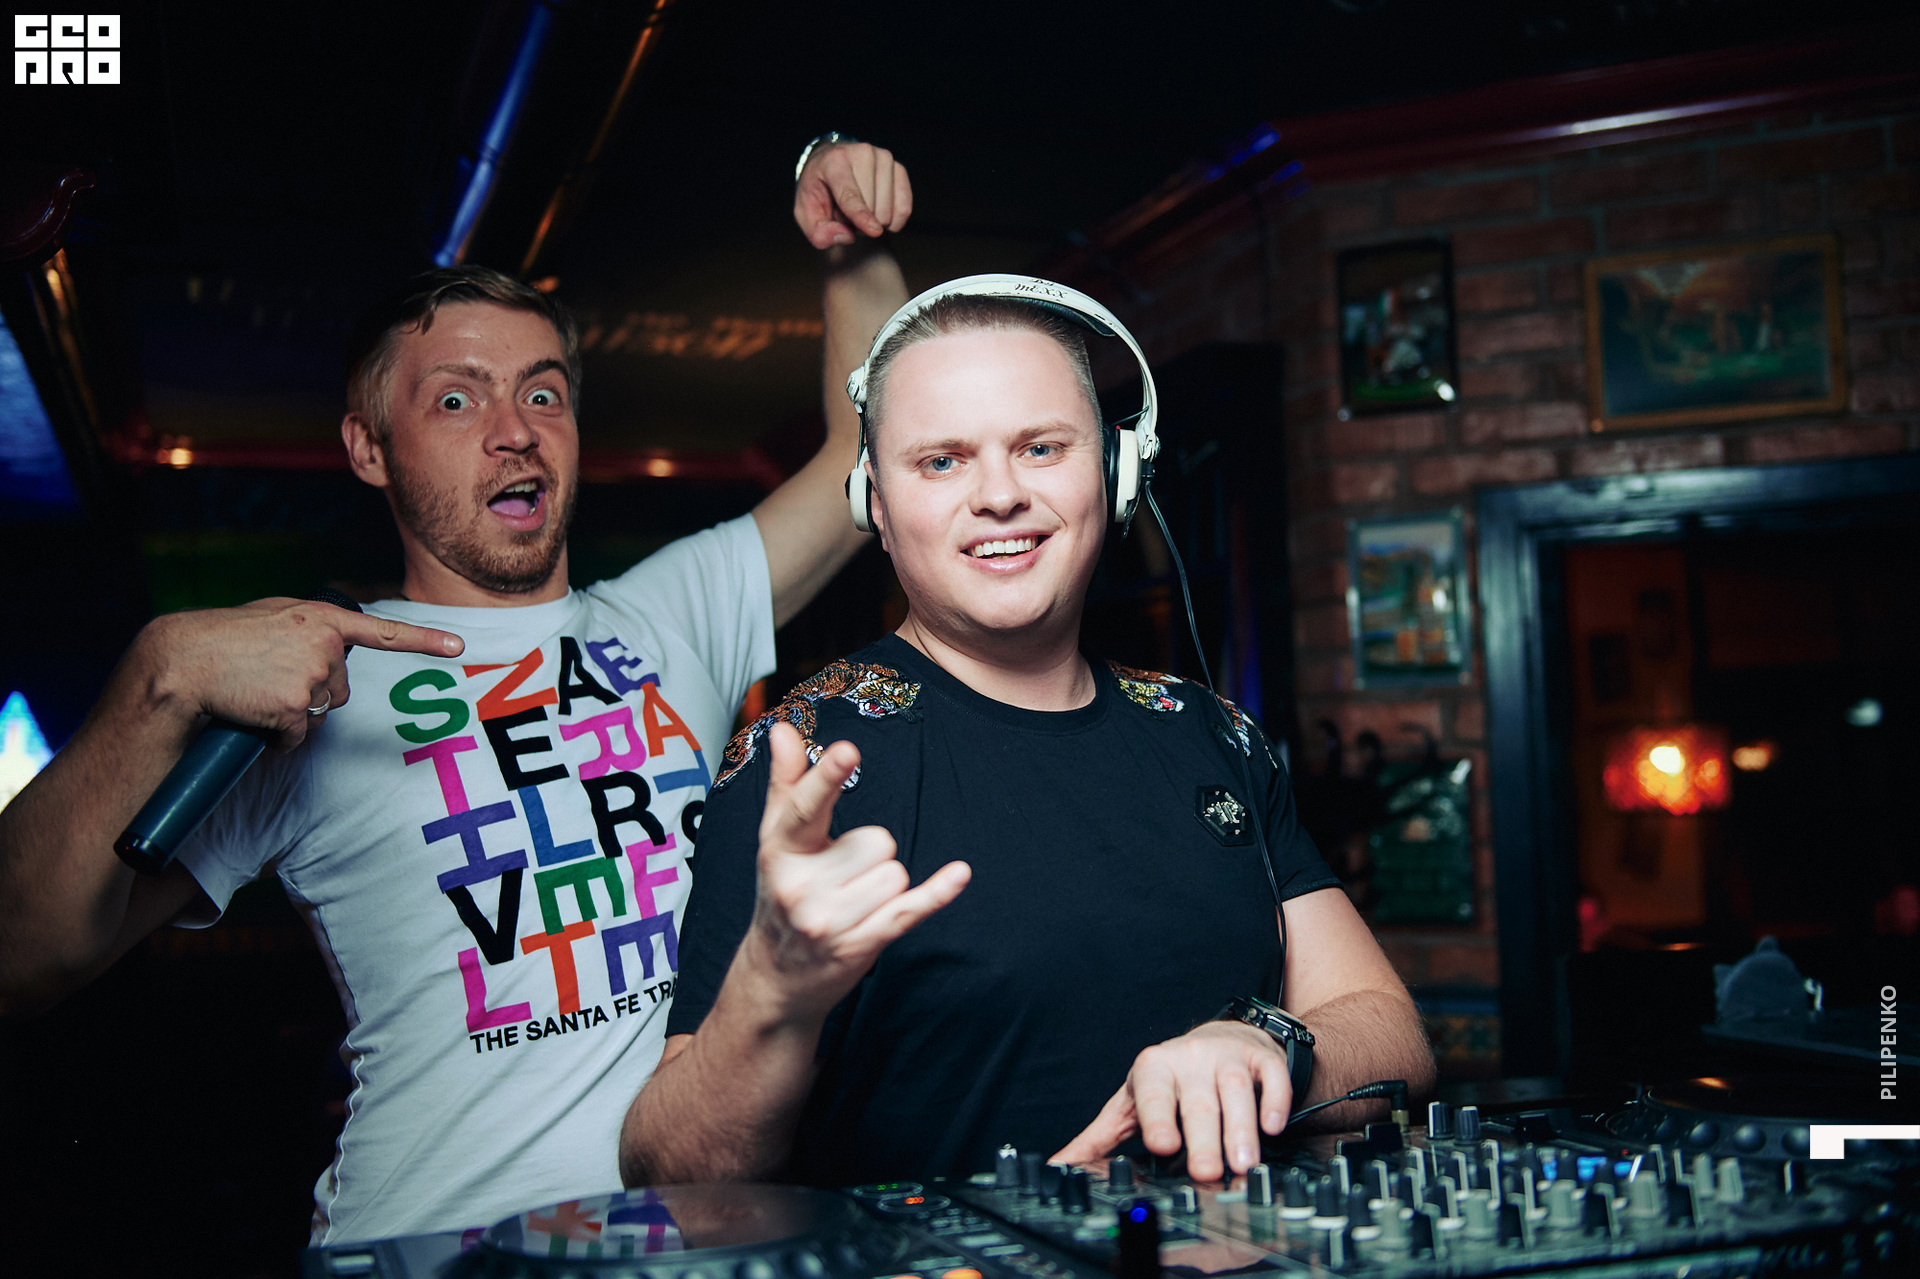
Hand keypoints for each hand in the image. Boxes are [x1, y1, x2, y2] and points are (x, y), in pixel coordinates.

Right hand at [140, 598, 463, 749]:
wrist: (180, 662)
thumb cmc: (220, 640)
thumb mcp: (271, 617)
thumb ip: (308, 627)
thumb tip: (332, 647)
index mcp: (321, 618)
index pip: (382, 632)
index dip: (423, 641)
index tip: (459, 646)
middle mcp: (325, 644)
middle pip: (339, 690)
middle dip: (309, 694)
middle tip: (266, 679)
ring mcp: (312, 675)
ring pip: (318, 715)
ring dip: (290, 714)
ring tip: (253, 692)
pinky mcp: (294, 707)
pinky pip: (296, 737)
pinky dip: (275, 736)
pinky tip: (249, 713)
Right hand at [745, 721, 967, 1019]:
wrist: (775, 977)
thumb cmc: (781, 893)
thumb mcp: (775, 839)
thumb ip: (787, 781)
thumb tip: (784, 729)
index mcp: (780, 850)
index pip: (806, 807)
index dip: (828, 777)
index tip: (847, 750)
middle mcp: (800, 886)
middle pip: (878, 840)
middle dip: (870, 855)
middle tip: (841, 875)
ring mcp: (829, 920)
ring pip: (896, 873)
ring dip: (885, 884)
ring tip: (852, 900)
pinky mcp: (860, 945)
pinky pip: (910, 908)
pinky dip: (936, 893)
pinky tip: (959, 875)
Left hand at [794, 141, 912, 249]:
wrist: (832, 167)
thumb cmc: (819, 193)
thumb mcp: (806, 213)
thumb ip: (819, 232)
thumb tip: (848, 236)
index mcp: (834, 161)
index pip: (850, 195)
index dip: (861, 216)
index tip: (875, 231)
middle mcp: (862, 153)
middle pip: (870, 207)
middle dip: (857, 223)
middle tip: (844, 213)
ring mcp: (883, 158)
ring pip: (887, 210)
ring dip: (873, 221)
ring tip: (859, 209)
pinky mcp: (899, 168)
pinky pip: (904, 207)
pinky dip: (893, 221)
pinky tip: (878, 215)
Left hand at [1052, 1021, 1294, 1182]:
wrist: (1219, 1039)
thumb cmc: (1170, 1082)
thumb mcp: (1130, 1104)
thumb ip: (1099, 1137)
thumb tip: (1060, 1166)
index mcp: (1153, 1069)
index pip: (1153, 1094)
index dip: (1158, 1117)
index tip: (1162, 1145)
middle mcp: (1189, 1059)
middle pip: (1197, 1102)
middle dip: (1203, 1137)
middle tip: (1206, 1171)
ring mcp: (1227, 1057)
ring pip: (1235, 1091)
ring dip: (1240, 1129)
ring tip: (1242, 1163)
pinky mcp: (1261, 1058)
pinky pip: (1271, 1076)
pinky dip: (1274, 1100)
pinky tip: (1273, 1126)